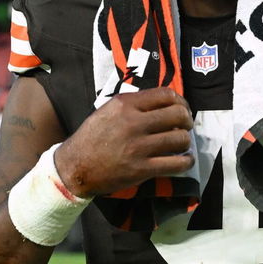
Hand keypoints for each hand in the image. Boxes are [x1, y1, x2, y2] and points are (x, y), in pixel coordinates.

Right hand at [54, 87, 194, 197]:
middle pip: (178, 115)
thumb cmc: (91, 138)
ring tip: (181, 144)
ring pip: (180, 139)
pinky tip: (184, 160)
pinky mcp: (142, 169)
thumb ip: (133, 105)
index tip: (182, 109)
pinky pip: (176, 164)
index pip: (166, 95)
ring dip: (185, 141)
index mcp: (125, 104)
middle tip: (185, 126)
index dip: (180, 101)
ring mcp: (139, 147)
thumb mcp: (107, 111)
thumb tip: (164, 105)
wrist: (75, 167)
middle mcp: (133, 123)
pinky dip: (186, 161)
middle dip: (187, 120)